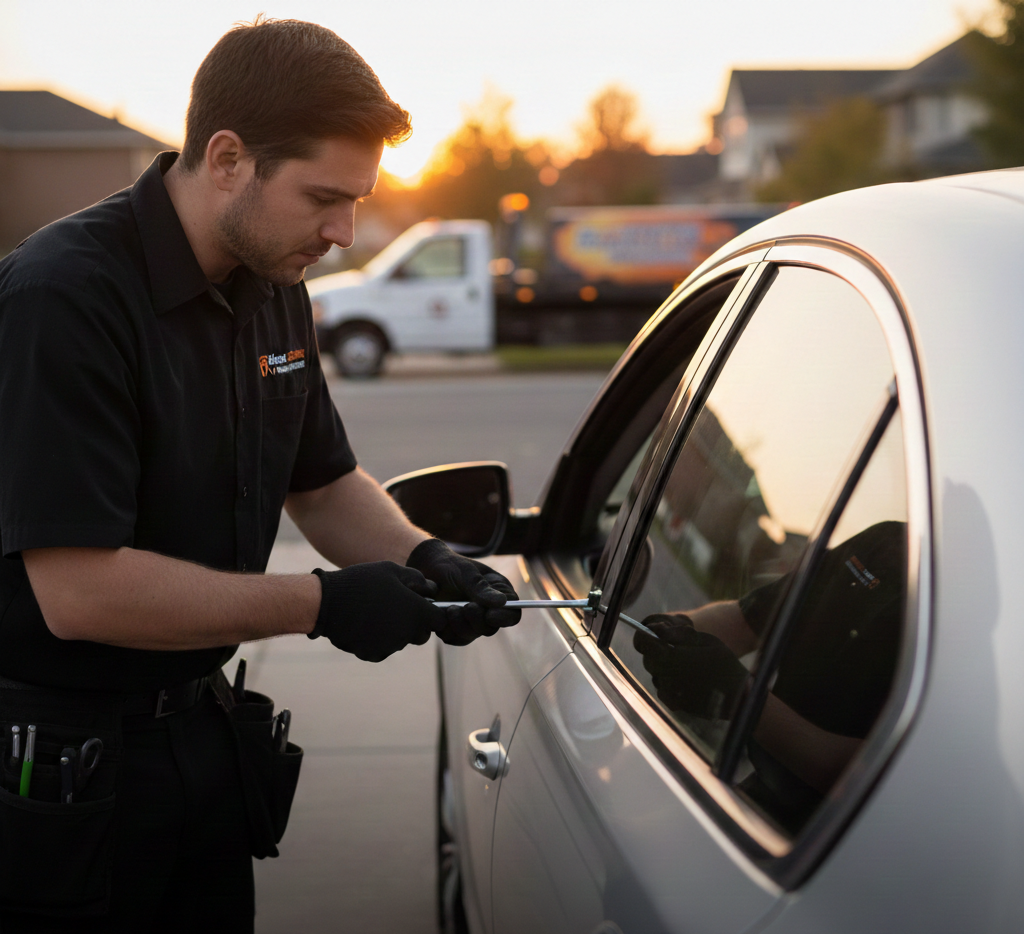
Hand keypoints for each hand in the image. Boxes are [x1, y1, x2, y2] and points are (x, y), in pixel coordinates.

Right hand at [310, 562, 445, 661]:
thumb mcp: (391, 570)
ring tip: (376, 612)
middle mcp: (406, 634)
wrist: (327, 603)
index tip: (425, 606)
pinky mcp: (373, 655)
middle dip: (416, 623)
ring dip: (396, 631)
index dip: (435, 613)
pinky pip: (383, 648)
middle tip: (398, 607)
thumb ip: (416, 579)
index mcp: (416, 613)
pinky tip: (365, 624)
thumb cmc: (362, 582)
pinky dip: (378, 640)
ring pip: (401, 641)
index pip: (440, 620)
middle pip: (422, 634)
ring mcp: (389, 647)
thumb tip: (432, 589)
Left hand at [406, 539, 520, 644]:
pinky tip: (441, 614)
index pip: (512, 613)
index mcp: (499, 593)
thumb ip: (481, 588)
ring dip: (461, 625)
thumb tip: (502, 602)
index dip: (504, 618)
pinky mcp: (454, 627)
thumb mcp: (466, 572)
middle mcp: (487, 610)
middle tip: (466, 607)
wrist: (426, 569)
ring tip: (450, 608)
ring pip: (472, 635)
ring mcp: (471, 620)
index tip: (490, 615)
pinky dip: (448, 630)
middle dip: (477, 620)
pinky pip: (455, 638)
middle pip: (491, 628)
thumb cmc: (450, 565)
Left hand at [633, 614, 747, 718]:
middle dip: (659, 653)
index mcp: (673, 658)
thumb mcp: (705, 640)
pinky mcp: (676, 705)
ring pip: (657, 675)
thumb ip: (678, 634)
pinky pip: (664, 690)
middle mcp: (667, 677)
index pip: (645, 644)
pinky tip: (688, 680)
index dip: (647, 638)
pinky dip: (671, 683)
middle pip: (650, 661)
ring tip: (688, 666)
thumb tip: (656, 630)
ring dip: (665, 668)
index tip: (653, 635)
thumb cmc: (724, 664)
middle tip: (678, 650)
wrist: (739, 696)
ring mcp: (671, 693)